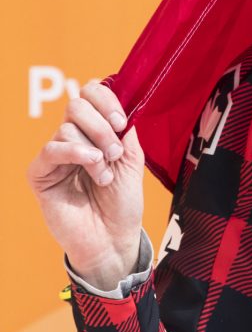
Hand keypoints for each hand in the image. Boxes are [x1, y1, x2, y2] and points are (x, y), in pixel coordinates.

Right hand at [27, 81, 145, 290]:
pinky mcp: (41, 174)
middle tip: (115, 152)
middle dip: (102, 125)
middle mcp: (73, 138)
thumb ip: (125, 132)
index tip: (122, 122)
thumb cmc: (122, 201)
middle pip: (77, 105)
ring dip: (95, 149)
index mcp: (95, 131)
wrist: (113, 237)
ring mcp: (55, 155)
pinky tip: (92, 164)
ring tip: (104, 174)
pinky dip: (75, 152)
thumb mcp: (131, 161)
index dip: (106, 100)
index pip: (91, 94)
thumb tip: (124, 103)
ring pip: (67, 127)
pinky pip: (51, 149)